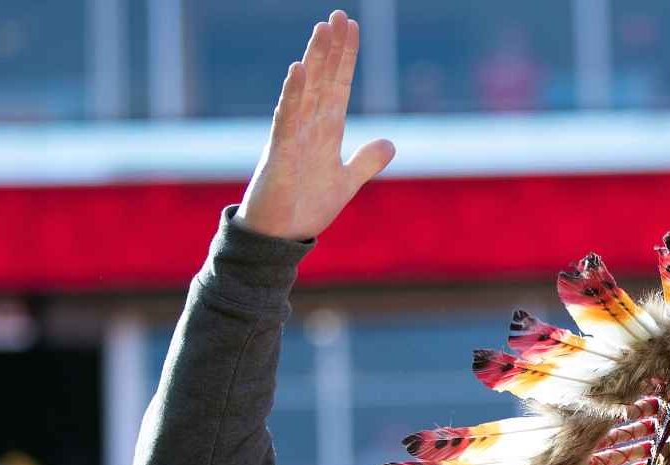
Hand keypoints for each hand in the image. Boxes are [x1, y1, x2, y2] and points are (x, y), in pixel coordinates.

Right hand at [238, 10, 394, 240]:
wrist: (281, 237)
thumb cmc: (305, 208)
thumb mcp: (346, 182)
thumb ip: (366, 161)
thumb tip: (390, 143)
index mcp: (324, 132)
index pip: (337, 86)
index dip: (345, 58)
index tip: (353, 28)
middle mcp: (307, 127)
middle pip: (322, 80)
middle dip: (331, 49)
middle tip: (339, 15)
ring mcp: (292, 137)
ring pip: (305, 91)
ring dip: (314, 61)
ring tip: (322, 30)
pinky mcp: (279, 153)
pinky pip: (286, 119)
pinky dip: (292, 95)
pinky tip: (298, 70)